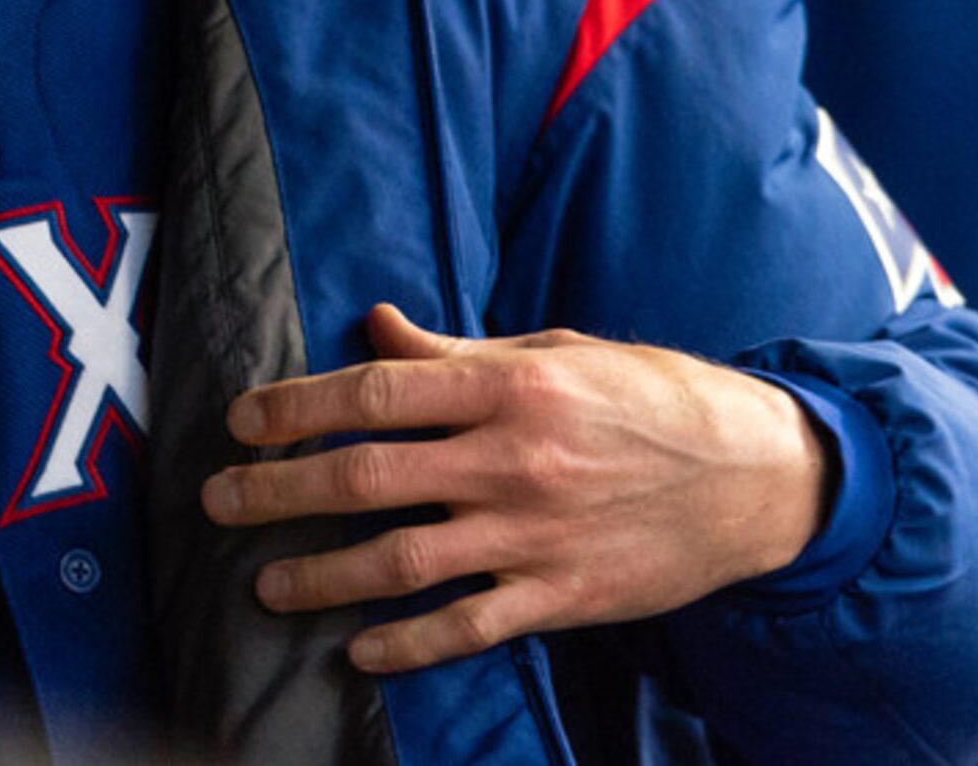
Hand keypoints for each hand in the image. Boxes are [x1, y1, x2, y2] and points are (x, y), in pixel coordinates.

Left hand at [200, 304, 829, 672]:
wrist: (760, 475)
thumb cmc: (650, 398)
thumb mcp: (556, 352)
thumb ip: (458, 353)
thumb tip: (375, 327)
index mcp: (509, 386)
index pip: (374, 394)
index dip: (296, 408)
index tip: (240, 420)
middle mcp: (512, 459)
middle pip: (367, 477)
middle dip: (278, 491)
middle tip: (218, 502)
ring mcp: (535, 534)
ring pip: (402, 561)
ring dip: (323, 575)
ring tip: (267, 585)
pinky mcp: (563, 596)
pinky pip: (468, 626)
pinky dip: (408, 644)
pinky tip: (360, 650)